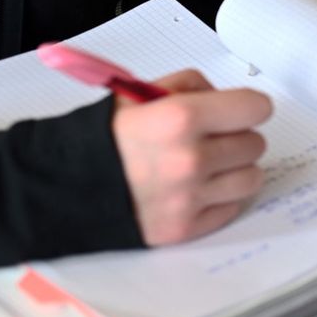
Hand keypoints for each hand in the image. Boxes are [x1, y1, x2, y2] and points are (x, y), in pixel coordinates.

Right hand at [112, 70, 272, 245]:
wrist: (60, 186)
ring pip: (252, 178)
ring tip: (207, 166)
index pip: (256, 108)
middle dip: (236, 137)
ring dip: (235, 170)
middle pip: (255, 144)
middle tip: (210, 139)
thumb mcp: (136, 95)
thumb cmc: (101, 139)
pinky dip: (220, 198)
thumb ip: (188, 88)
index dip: (247, 107)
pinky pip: (232, 208)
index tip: (237, 110)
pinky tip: (195, 189)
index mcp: (180, 119)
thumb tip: (224, 98)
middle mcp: (191, 159)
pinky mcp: (186, 228)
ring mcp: (190, 198)